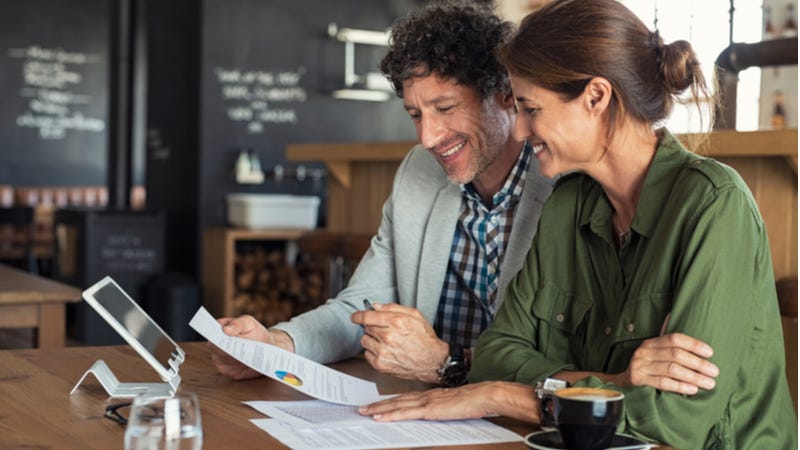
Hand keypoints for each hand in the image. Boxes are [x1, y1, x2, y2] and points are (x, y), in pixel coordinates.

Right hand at [209, 315, 294, 379]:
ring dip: (232, 357)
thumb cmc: (256, 333)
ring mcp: (220, 358)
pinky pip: (228, 370)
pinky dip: (236, 367)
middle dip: (225, 347)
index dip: (215, 333)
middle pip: (215, 347)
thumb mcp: (249, 323)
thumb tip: (226, 329)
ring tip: (245, 354)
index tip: (222, 335)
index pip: (212, 331)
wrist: (267, 347)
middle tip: (238, 346)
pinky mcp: (226, 370)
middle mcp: (217, 344)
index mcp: (220, 329)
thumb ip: (238, 324)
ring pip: (221, 359)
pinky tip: (246, 363)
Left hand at [350, 303, 447, 382]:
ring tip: (385, 342)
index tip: (355, 316)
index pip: (368, 316)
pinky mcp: (381, 364)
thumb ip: (393, 308)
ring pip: (365, 341)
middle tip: (384, 331)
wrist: (432, 361)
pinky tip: (386, 351)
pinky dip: (373, 352)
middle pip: (366, 328)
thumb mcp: (414, 316)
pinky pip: (367, 354)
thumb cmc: (425, 339)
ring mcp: (383, 352)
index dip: (358, 315)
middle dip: (372, 327)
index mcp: (396, 322)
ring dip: (372, 340)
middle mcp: (388, 336)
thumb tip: (375, 306)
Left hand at [358, 381, 537, 422]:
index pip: (404, 398)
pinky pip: (406, 413)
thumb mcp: (453, 404)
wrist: (485, 395)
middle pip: (396, 400)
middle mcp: (425, 396)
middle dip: (377, 405)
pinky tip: (380, 417)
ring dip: (379, 410)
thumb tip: (432, 412)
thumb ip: (441, 407)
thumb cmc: (474, 401)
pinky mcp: (430, 409)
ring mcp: (427, 402)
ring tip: (364, 413)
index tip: (375, 405)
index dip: (388, 402)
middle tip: (360, 408)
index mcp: (430, 395)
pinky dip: (391, 414)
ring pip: (397, 405)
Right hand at [617, 332, 718, 394]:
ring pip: (671, 369)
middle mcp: (645, 352)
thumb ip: (667, 340)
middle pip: (675, 354)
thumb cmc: (647, 365)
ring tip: (709, 383)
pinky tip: (693, 389)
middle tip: (714, 371)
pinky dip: (679, 386)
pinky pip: (662, 383)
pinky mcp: (638, 380)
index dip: (693, 344)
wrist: (622, 381)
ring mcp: (640, 366)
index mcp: (651, 342)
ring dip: (693, 376)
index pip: (675, 339)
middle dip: (698, 363)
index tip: (710, 352)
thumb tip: (672, 313)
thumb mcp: (654, 351)